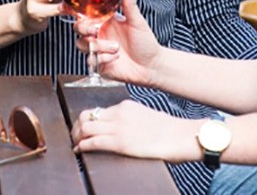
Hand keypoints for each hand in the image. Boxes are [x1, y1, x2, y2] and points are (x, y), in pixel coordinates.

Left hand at [71, 99, 200, 162]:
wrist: (180, 135)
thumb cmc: (169, 130)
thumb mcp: (146, 117)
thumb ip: (131, 120)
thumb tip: (123, 130)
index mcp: (125, 106)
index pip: (98, 110)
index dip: (87, 120)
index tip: (84, 128)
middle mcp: (119, 113)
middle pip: (87, 115)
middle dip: (77, 127)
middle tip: (75, 136)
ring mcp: (119, 127)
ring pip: (86, 128)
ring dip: (76, 136)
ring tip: (75, 144)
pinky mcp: (120, 143)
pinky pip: (93, 142)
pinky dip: (82, 146)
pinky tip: (79, 150)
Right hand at [74, 0, 162, 86]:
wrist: (151, 66)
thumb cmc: (145, 43)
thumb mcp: (137, 21)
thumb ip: (129, 4)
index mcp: (105, 21)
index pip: (85, 13)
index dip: (74, 10)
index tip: (68, 7)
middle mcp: (100, 34)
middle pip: (78, 28)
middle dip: (84, 28)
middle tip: (96, 30)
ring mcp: (98, 49)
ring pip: (82, 44)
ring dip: (98, 45)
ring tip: (116, 47)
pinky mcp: (99, 63)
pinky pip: (91, 60)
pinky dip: (103, 58)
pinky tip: (115, 57)